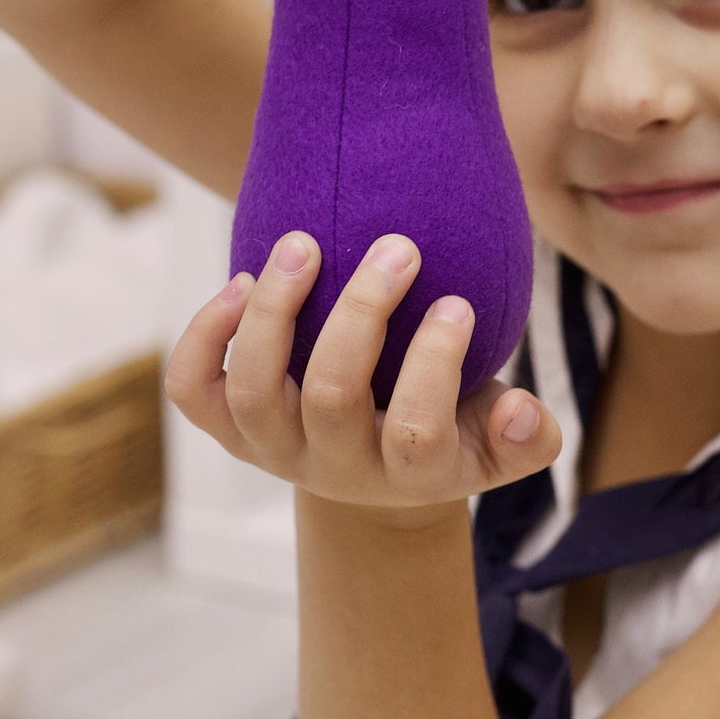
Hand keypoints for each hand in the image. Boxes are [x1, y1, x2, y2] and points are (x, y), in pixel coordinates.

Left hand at [162, 229, 560, 511]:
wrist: (376, 474)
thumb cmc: (450, 432)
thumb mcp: (496, 444)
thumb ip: (526, 436)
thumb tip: (524, 411)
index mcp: (409, 474)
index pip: (419, 430)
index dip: (437, 364)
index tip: (458, 301)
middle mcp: (333, 466)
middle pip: (331, 396)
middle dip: (362, 313)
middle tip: (398, 246)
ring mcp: (273, 448)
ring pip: (254, 389)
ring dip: (274, 311)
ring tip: (302, 244)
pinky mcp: (230, 427)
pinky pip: (193, 389)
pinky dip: (204, 336)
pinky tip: (240, 281)